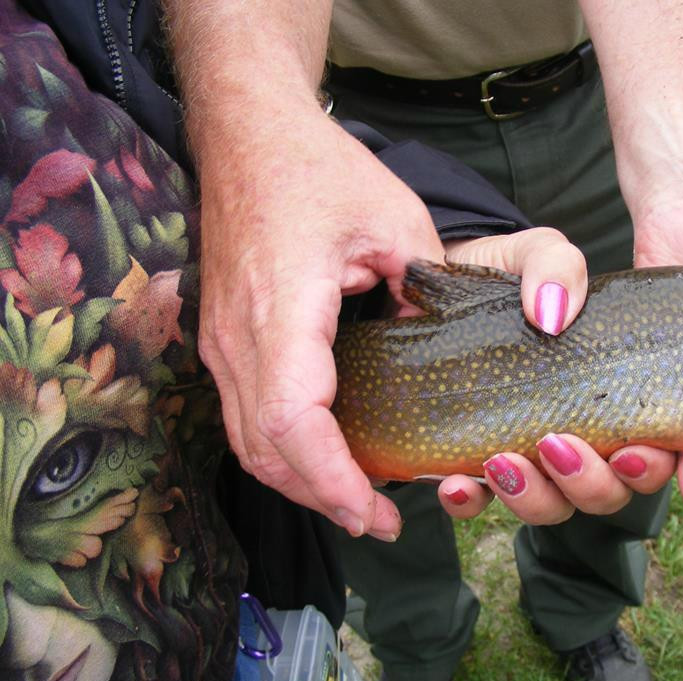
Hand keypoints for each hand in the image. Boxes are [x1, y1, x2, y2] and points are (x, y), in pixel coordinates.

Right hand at [198, 107, 445, 541]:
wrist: (248, 135)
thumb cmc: (319, 169)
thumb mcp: (398, 221)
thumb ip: (425, 292)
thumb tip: (440, 353)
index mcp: (284, 307)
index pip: (295, 421)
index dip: (333, 479)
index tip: (376, 511)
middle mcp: (239, 335)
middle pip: (266, 451)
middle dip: (323, 498)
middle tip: (382, 522)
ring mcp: (222, 341)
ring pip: (249, 442)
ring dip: (300, 482)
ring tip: (358, 503)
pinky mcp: (224, 339)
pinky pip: (246, 415)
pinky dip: (285, 451)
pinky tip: (326, 457)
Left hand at [434, 230, 677, 522]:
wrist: (433, 281)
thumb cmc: (507, 274)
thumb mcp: (538, 253)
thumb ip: (557, 266)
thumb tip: (553, 316)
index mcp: (619, 393)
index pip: (668, 444)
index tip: (655, 464)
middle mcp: (585, 435)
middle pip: (612, 491)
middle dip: (595, 484)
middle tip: (564, 445)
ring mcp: (531, 454)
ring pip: (554, 506)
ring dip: (537, 496)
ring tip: (505, 460)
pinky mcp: (473, 461)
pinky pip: (480, 503)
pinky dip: (472, 501)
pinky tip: (457, 482)